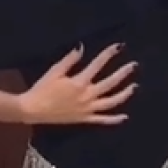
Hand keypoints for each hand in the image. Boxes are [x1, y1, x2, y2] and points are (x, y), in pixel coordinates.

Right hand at [18, 43, 137, 125]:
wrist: (33, 110)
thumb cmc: (42, 89)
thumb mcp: (55, 71)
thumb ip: (70, 60)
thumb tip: (82, 47)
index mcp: (80, 82)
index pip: (98, 64)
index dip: (109, 54)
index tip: (120, 46)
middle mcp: (87, 96)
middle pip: (110, 83)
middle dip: (123, 73)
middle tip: (134, 66)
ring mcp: (87, 109)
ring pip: (111, 102)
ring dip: (124, 94)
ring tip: (134, 87)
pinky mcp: (84, 119)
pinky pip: (102, 120)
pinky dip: (114, 120)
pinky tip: (125, 117)